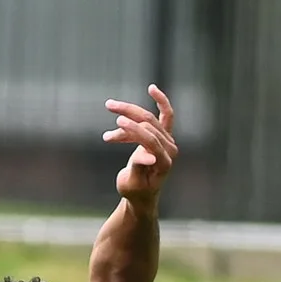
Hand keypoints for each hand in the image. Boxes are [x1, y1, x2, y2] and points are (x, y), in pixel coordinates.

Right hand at [104, 86, 176, 202]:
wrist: (142, 193)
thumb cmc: (134, 190)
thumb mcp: (131, 183)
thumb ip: (138, 168)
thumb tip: (147, 156)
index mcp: (164, 162)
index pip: (150, 140)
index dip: (134, 131)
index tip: (117, 122)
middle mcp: (170, 149)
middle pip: (150, 124)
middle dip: (128, 115)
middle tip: (109, 106)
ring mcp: (168, 141)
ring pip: (150, 119)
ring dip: (130, 111)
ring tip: (109, 105)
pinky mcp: (164, 136)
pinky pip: (165, 115)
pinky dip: (160, 102)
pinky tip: (152, 88)